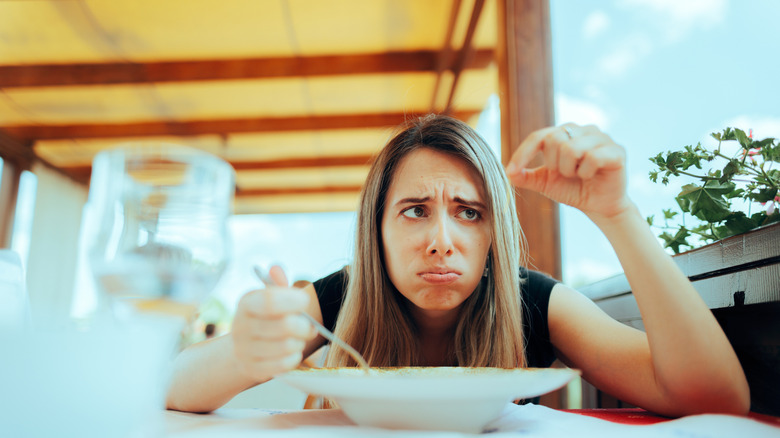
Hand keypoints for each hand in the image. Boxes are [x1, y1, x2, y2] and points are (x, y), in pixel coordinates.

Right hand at [230, 265, 314, 381]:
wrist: (246, 345)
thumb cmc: (266, 316)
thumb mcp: (269, 296)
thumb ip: (277, 283)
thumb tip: (276, 269)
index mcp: (246, 303)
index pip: (270, 301)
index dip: (293, 301)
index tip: (305, 301)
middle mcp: (240, 326)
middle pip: (284, 326)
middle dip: (304, 326)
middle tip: (311, 327)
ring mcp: (244, 350)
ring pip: (286, 347)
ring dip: (300, 343)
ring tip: (299, 339)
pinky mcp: (251, 369)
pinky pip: (282, 366)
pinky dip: (294, 359)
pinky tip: (293, 353)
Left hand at [506, 124, 632, 219]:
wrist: (598, 207)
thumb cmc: (573, 190)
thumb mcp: (545, 183)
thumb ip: (526, 176)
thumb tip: (506, 173)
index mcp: (564, 133)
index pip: (539, 136)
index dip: (523, 154)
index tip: (511, 171)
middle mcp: (583, 130)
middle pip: (554, 140)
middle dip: (554, 165)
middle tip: (566, 174)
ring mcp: (602, 138)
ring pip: (571, 148)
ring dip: (570, 170)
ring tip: (579, 175)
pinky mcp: (617, 151)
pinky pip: (592, 158)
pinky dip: (586, 173)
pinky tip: (591, 176)